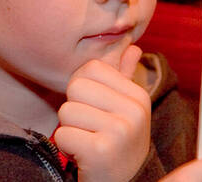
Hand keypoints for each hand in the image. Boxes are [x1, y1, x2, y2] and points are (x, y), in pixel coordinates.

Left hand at [54, 45, 149, 181]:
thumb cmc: (117, 145)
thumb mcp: (126, 111)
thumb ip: (124, 77)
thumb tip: (132, 46)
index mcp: (138, 95)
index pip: (91, 68)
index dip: (82, 88)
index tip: (94, 109)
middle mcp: (133, 111)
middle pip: (76, 87)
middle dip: (74, 109)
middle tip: (90, 129)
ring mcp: (120, 130)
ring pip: (66, 111)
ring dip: (70, 130)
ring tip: (88, 142)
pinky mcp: (101, 150)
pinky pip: (63, 134)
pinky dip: (66, 147)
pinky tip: (83, 155)